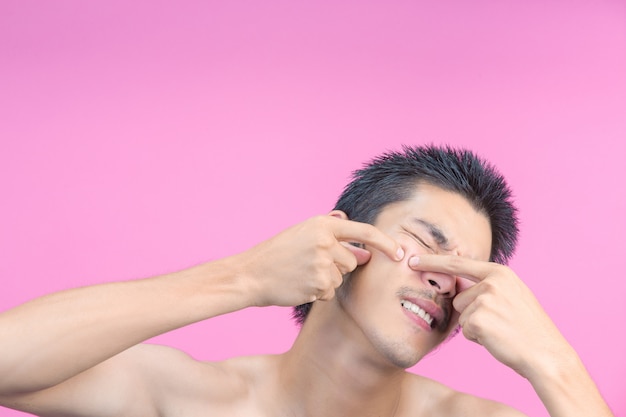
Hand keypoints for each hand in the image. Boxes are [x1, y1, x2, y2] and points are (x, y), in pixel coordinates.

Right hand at [235, 212, 403, 307]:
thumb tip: (364, 250)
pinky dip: (318, 292)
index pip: (364, 231)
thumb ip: (333, 235)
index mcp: (322, 224)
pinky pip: (330, 292)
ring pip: (341, 278)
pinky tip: (299, 285)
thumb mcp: (303, 233)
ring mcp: (322, 263)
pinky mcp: (319, 284)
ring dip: (326, 281)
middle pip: (352, 261)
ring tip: (301, 274)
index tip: (400, 253)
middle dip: (338, 266)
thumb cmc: (277, 253)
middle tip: (309, 265)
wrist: (251, 274)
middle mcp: (325, 241)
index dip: (385, 243)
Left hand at [409, 255, 571, 378]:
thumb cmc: (528, 329)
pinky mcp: (478, 319)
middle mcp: (491, 282)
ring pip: (461, 315)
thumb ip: (487, 287)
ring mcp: (484, 299)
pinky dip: (478, 338)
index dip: (433, 262)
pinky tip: (497, 339)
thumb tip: (458, 287)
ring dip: (475, 326)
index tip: (413, 260)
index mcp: (500, 273)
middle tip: (500, 323)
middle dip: (471, 313)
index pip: (458, 263)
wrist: (547, 354)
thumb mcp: (512, 296)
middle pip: (459, 297)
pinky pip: (465, 330)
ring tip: (500, 331)